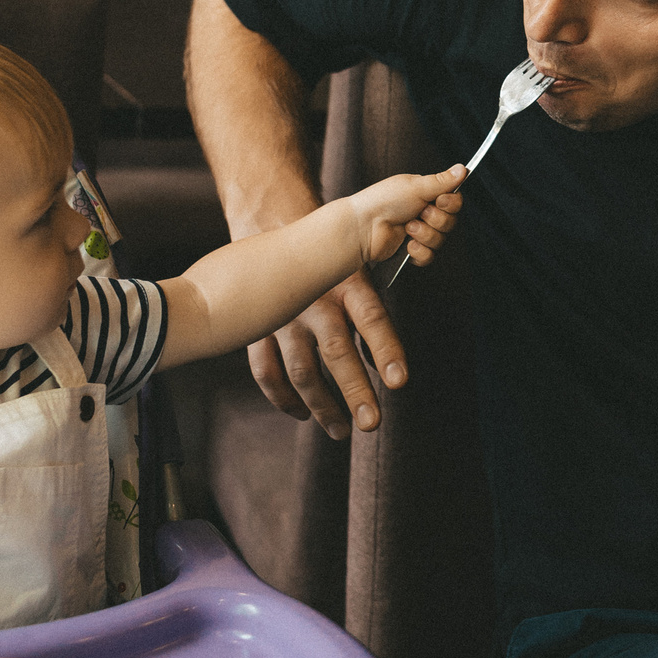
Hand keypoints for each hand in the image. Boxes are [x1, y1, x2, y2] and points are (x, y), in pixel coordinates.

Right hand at [246, 270, 405, 438]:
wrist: (271, 225)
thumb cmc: (328, 257)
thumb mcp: (356, 271)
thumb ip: (369, 315)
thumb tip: (383, 368)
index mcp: (347, 283)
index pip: (373, 319)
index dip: (386, 350)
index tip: (399, 382)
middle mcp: (314, 300)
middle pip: (336, 352)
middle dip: (355, 391)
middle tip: (371, 423)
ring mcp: (283, 316)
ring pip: (301, 370)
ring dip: (322, 406)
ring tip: (342, 431)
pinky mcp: (258, 328)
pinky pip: (266, 370)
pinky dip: (283, 397)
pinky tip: (301, 413)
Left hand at [350, 164, 466, 266]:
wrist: (364, 226)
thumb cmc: (384, 200)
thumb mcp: (416, 186)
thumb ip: (442, 181)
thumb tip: (463, 168)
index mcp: (426, 195)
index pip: (453, 201)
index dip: (451, 203)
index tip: (440, 200)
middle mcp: (424, 213)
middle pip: (450, 222)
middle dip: (436, 219)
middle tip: (420, 213)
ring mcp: (418, 233)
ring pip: (441, 240)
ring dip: (425, 234)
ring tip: (408, 228)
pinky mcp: (411, 251)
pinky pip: (429, 256)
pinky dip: (419, 251)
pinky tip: (407, 244)